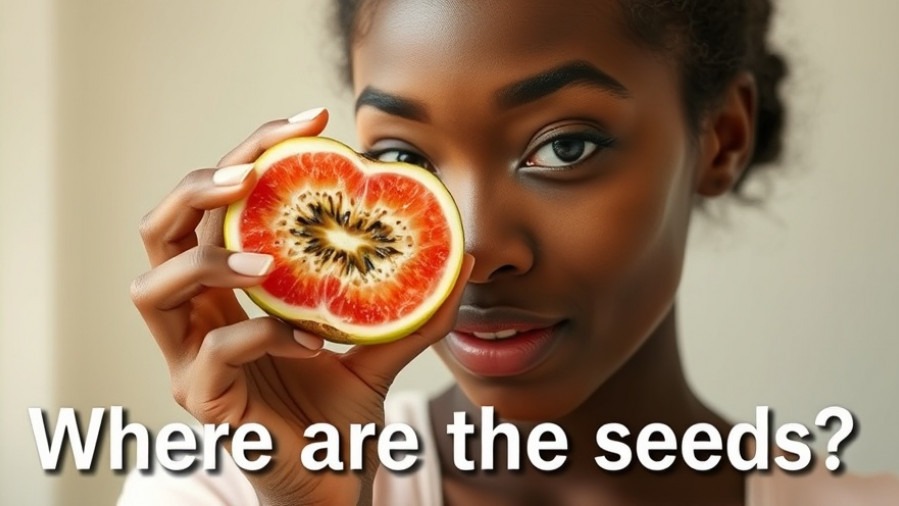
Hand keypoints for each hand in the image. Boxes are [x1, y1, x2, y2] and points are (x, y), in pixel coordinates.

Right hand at [130, 108, 473, 505]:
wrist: (331, 484)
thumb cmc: (337, 414)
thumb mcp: (379, 350)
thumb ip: (410, 307)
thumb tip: (462, 257)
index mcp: (229, 291)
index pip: (216, 207)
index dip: (251, 154)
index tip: (311, 122)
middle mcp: (197, 317)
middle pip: (160, 229)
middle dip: (199, 185)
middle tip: (254, 169)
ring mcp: (188, 360)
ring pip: (152, 287)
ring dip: (209, 259)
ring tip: (268, 255)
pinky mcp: (201, 401)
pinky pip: (216, 353)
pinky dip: (266, 335)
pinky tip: (315, 341)